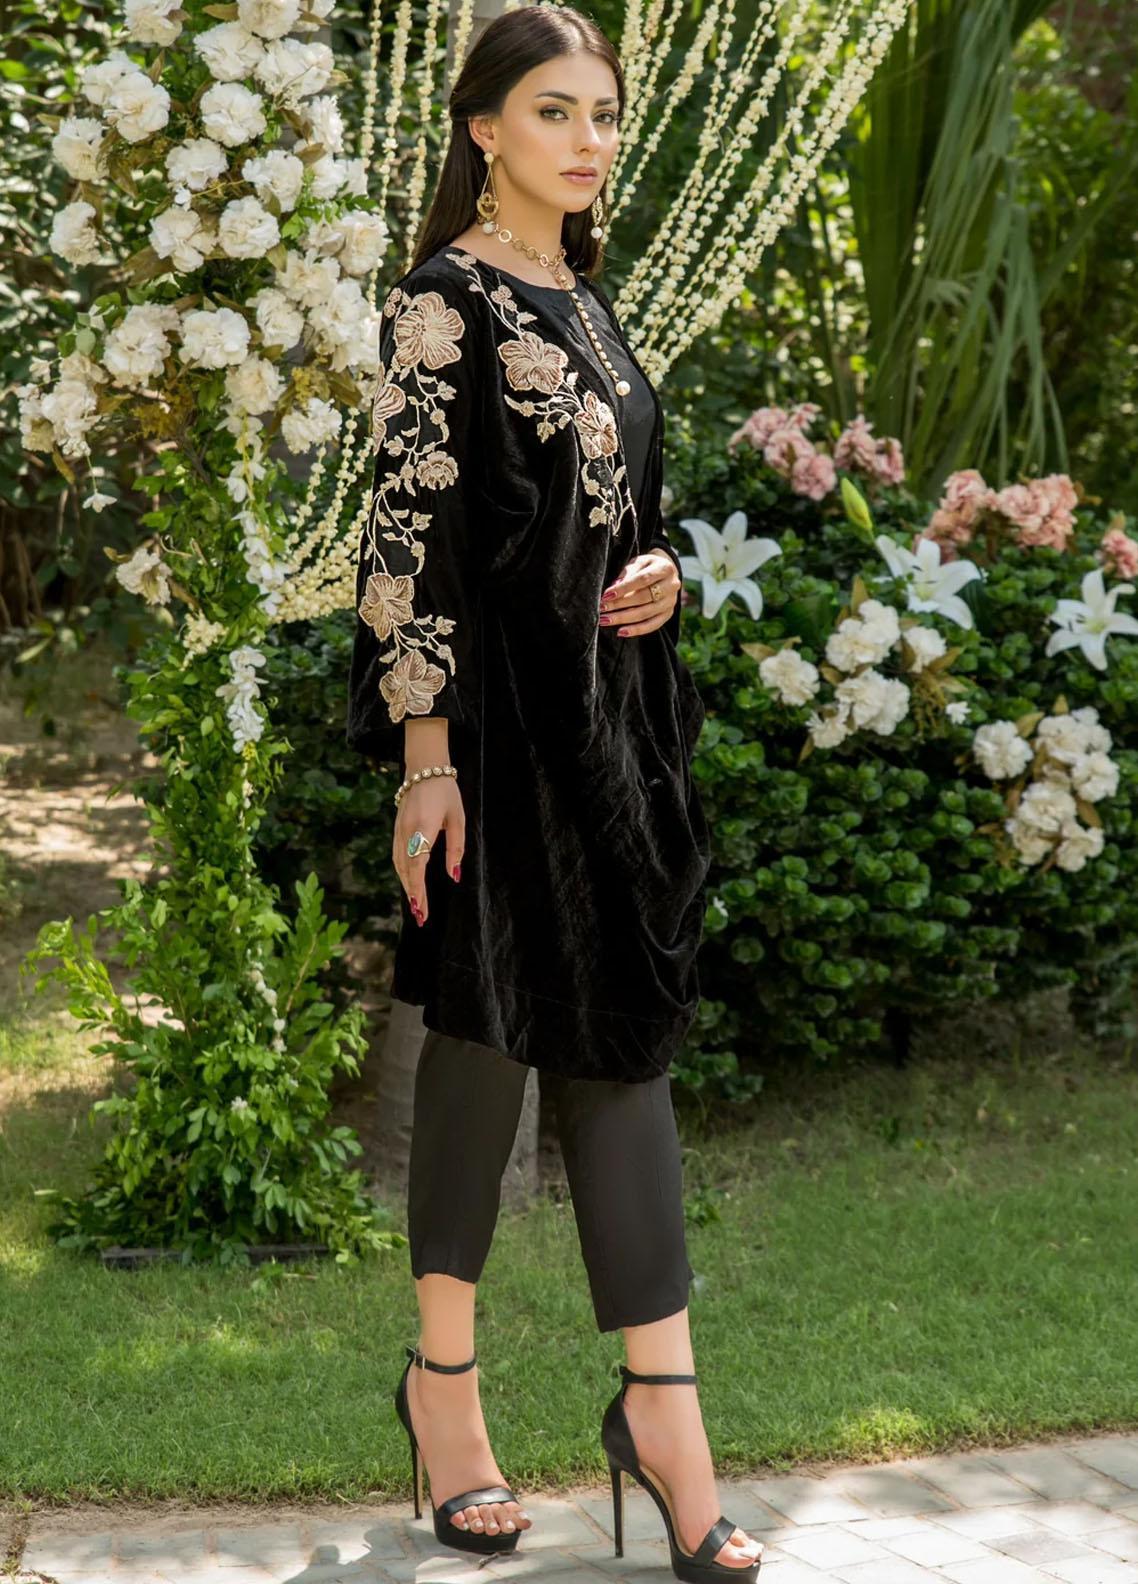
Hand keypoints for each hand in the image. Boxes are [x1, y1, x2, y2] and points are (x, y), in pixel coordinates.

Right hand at [393, 775, 464, 926]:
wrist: (424, 769)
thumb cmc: (446, 793)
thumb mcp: (458, 819)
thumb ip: (456, 849)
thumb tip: (453, 876)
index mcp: (423, 828)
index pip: (418, 865)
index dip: (418, 888)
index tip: (422, 907)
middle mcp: (407, 831)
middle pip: (406, 870)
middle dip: (413, 894)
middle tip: (422, 916)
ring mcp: (398, 830)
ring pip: (399, 865)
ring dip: (407, 886)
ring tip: (417, 905)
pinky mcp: (396, 829)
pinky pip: (396, 856)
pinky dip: (402, 873)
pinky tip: (409, 884)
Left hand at [599, 550, 678, 636]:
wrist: (665, 572)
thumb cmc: (646, 566)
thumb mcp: (638, 562)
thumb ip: (627, 573)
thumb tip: (613, 589)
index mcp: (665, 568)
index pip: (643, 579)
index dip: (624, 588)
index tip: (606, 595)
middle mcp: (672, 585)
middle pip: (644, 598)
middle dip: (620, 604)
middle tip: (602, 609)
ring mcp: (671, 602)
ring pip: (646, 613)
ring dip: (624, 619)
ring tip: (605, 620)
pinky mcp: (668, 614)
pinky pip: (652, 625)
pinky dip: (636, 630)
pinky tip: (621, 632)